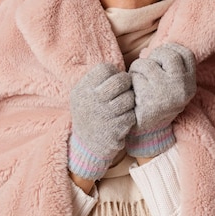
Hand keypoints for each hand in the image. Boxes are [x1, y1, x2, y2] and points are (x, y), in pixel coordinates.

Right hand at [68, 63, 135, 180]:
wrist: (86, 146)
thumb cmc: (90, 114)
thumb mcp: (83, 95)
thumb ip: (96, 81)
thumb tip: (119, 70)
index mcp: (82, 89)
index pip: (105, 68)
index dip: (114, 73)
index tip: (114, 81)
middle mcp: (91, 100)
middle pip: (120, 80)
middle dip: (127, 84)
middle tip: (126, 90)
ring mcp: (103, 115)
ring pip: (129, 98)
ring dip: (130, 101)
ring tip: (124, 106)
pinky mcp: (115, 129)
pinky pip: (132, 115)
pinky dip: (131, 117)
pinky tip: (123, 119)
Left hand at [127, 43, 195, 157]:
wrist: (146, 131)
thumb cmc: (157, 102)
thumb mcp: (170, 85)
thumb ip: (167, 67)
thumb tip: (150, 48)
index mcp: (190, 85)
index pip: (187, 54)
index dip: (172, 49)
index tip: (161, 55)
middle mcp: (182, 87)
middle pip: (169, 54)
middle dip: (154, 56)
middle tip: (149, 66)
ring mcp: (166, 91)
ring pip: (147, 63)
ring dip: (138, 68)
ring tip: (138, 80)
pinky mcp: (149, 96)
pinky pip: (136, 75)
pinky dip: (131, 78)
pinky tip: (134, 90)